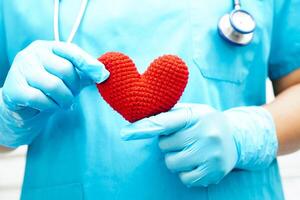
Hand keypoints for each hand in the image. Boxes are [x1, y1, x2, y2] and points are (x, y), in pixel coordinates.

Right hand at [0, 40, 108, 146]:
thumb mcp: (68, 78)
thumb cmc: (48, 87)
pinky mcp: (14, 88)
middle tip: (72, 96)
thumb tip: (105, 74)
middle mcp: (32, 53)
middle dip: (74, 88)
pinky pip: (40, 99)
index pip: (71, 51)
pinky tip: (50, 107)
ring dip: (65, 100)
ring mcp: (21, 69)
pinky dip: (51, 107)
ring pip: (54, 85)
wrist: (22, 105)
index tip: (103, 75)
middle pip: (65, 69)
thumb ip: (85, 73)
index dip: (88, 63)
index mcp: (47, 47)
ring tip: (65, 104)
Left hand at [121, 103, 277, 186]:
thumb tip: (140, 122)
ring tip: (188, 150)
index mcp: (196, 115)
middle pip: (165, 145)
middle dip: (168, 143)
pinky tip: (195, 162)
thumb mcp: (191, 111)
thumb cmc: (204, 122)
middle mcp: (206, 133)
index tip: (126, 133)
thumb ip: (169, 115)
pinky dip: (184, 172)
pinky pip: (185, 178)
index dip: (143, 128)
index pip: (164, 122)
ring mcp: (212, 154)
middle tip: (182, 138)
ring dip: (174, 158)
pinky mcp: (215, 171)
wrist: (235, 137)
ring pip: (172, 163)